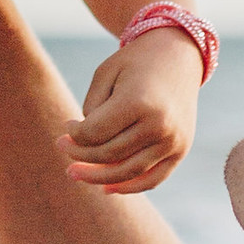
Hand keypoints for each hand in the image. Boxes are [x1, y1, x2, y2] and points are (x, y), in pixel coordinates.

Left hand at [56, 25, 202, 196]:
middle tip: (62, 148)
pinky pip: (152, 179)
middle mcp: (160, 125)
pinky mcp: (181, 150)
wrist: (178, 55)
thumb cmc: (134, 63)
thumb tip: (84, 145)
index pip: (95, 133)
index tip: (67, 126)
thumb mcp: (105, 74)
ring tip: (74, 173)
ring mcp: (173, 141)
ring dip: (97, 177)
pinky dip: (129, 187)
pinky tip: (106, 188)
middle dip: (80, 155)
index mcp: (139, 102)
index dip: (74, 135)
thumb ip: (92, 110)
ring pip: (128, 172)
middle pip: (109, 155)